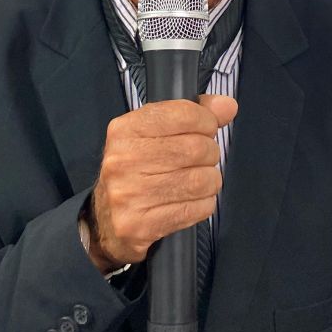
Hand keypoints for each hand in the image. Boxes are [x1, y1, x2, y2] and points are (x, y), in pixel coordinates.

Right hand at [84, 94, 237, 272]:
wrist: (104, 221)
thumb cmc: (136, 170)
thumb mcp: (153, 133)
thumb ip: (192, 113)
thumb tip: (227, 106)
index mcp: (125, 130)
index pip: (183, 114)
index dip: (206, 121)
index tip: (207, 129)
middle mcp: (123, 160)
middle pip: (196, 148)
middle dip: (210, 153)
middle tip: (202, 159)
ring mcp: (129, 194)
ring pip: (200, 181)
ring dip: (210, 181)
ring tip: (197, 181)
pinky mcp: (140, 225)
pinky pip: (197, 209)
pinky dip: (203, 204)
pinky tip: (190, 201)